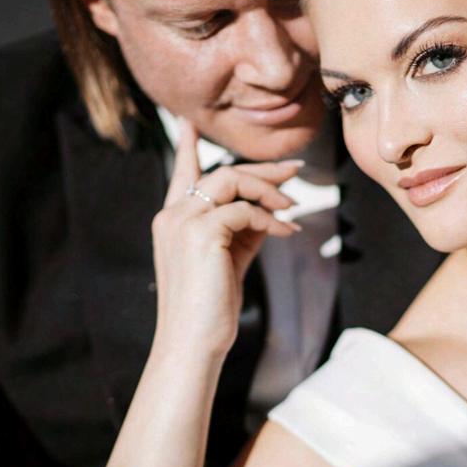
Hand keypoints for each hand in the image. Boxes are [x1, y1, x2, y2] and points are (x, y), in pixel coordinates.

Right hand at [153, 119, 302, 355]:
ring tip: (291, 207)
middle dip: (261, 170)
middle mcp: (172, 216)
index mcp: (172, 221)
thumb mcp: (229, 258)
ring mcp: (182, 222)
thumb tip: (271, 207)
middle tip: (294, 169)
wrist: (194, 342)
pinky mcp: (201, 234)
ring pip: (231, 181)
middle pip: (221, 173)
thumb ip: (243, 229)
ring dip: (268, 190)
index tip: (188, 124)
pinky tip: (286, 232)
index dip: (187, 148)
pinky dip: (270, 218)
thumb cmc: (211, 307)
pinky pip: (245, 210)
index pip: (181, 174)